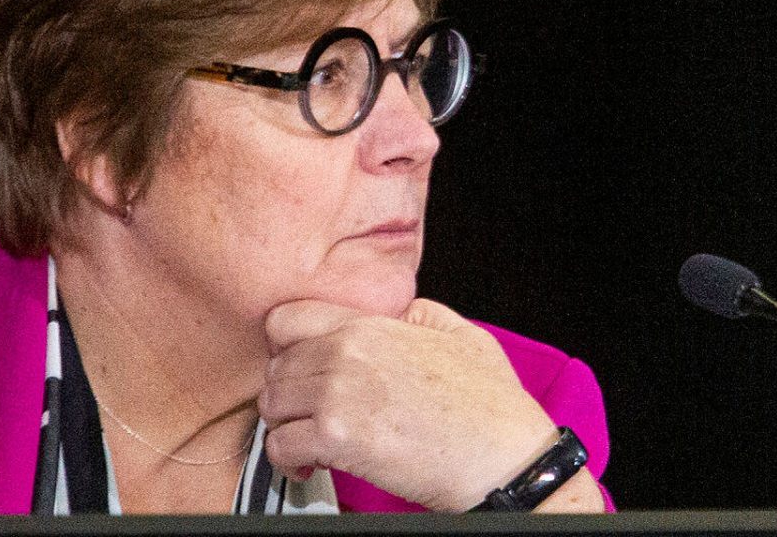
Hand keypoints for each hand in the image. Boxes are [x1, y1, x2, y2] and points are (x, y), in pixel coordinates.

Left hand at [259, 297, 598, 511]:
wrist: (505, 458)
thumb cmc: (491, 407)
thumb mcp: (460, 335)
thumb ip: (418, 315)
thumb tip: (397, 313)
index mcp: (369, 327)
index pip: (286, 319)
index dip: (285, 346)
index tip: (297, 367)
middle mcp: (346, 354)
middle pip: (275, 367)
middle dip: (288, 393)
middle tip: (308, 412)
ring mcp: (339, 394)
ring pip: (272, 405)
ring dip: (286, 426)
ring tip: (310, 439)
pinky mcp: (338, 438)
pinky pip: (281, 445)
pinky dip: (289, 460)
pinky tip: (311, 463)